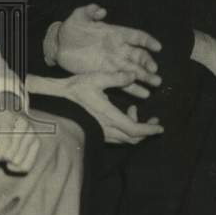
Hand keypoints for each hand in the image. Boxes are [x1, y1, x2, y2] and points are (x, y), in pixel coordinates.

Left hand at [0, 92, 40, 173]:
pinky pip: (26, 166)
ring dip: (7, 162)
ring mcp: (32, 132)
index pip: (4, 140)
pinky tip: (11, 159)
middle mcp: (23, 122)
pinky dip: (16, 168)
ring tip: (2, 152)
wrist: (1, 117)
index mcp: (6, 115)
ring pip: (17, 161)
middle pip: (10, 154)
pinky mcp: (37, 142)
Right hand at [32, 72, 163, 144]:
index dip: (149, 130)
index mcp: (109, 117)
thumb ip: (117, 77)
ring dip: (135, 129)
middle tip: (154, 121)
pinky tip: (123, 113)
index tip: (160, 127)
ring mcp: (100, 133)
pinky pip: (116, 137)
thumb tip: (133, 74)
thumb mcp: (96, 79)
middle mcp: (106, 129)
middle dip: (146, 131)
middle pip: (132, 138)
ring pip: (124, 139)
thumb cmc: (75, 90)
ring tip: (134, 110)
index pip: (135, 130)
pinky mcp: (96, 132)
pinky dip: (125, 129)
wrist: (55, 101)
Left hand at [52, 4, 162, 96]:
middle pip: (138, 56)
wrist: (58, 45)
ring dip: (145, 77)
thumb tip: (100, 10)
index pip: (136, 37)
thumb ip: (90, 11)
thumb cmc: (71, 29)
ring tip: (156, 83)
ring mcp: (113, 63)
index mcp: (116, 34)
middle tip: (155, 70)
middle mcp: (119, 49)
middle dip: (148, 63)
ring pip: (133, 70)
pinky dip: (133, 88)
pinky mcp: (106, 74)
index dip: (147, 41)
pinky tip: (143, 94)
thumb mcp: (79, 16)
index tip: (157, 47)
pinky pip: (122, 82)